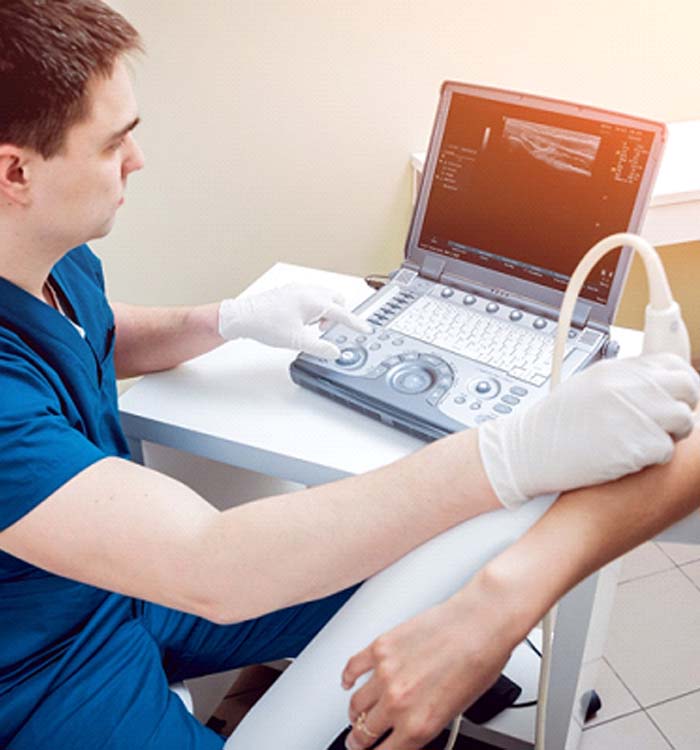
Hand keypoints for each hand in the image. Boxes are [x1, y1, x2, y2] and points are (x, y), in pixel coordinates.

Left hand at [218, 284, 369, 358]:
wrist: (243, 317)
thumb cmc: (266, 324)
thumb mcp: (297, 341)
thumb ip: (320, 348)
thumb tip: (333, 352)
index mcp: (315, 301)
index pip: (343, 314)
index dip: (356, 324)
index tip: (365, 329)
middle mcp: (308, 291)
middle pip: (336, 300)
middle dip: (339, 315)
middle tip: (331, 332)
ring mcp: (298, 289)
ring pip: (323, 297)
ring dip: (325, 312)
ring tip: (314, 329)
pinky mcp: (289, 292)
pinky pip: (311, 297)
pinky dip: (314, 308)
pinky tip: (302, 322)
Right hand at [341, 579, 516, 749]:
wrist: (479, 624)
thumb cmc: (479, 662)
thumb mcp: (456, 710)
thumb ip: (425, 724)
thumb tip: (409, 729)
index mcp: (420, 725)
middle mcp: (398, 702)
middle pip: (364, 732)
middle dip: (360, 740)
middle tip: (360, 740)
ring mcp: (385, 673)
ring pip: (355, 705)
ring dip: (355, 714)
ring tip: (357, 715)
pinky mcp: (380, 647)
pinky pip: (352, 668)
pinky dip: (347, 678)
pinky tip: (349, 683)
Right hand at [479, 352, 699, 508]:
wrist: (528, 452)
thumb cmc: (553, 426)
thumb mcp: (587, 386)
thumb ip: (625, 382)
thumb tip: (659, 385)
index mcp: (617, 369)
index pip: (675, 366)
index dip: (680, 385)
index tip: (674, 400)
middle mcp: (628, 386)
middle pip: (688, 389)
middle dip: (681, 409)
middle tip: (662, 424)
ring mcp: (633, 413)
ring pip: (683, 422)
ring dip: (667, 436)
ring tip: (638, 442)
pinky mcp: (635, 444)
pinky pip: (666, 451)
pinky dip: (651, 459)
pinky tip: (624, 456)